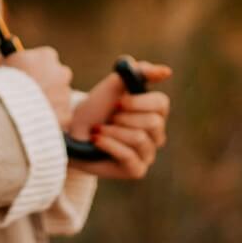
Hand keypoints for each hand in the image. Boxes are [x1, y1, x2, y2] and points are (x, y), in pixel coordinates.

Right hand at [0, 46, 73, 129]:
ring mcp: (66, 94)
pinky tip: (36, 121)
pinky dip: (51, 119)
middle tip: (29, 93)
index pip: (45, 59)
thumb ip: (0, 62)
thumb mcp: (0, 66)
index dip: (34, 68)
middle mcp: (61, 72)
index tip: (26, 75)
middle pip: (56, 77)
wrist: (11, 108)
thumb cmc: (4, 84)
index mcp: (47, 56)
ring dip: (48, 102)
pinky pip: (60, 116)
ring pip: (59, 97)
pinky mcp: (66, 114)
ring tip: (30, 110)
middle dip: (45, 84)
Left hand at [68, 61, 171, 179]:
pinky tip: (97, 140)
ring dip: (113, 131)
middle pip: (153, 123)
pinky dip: (108, 144)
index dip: (139, 102)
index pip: (162, 104)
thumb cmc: (97, 107)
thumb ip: (140, 71)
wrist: (74, 130)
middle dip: (124, 118)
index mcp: (155, 111)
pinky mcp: (137, 170)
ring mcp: (148, 154)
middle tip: (109, 118)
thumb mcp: (115, 83)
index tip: (119, 102)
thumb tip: (167, 72)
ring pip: (139, 138)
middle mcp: (157, 134)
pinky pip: (129, 156)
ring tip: (100, 129)